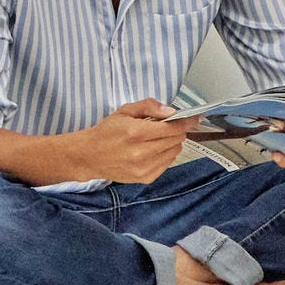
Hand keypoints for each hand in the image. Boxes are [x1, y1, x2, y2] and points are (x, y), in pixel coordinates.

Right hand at [76, 98, 193, 183]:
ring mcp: (143, 168)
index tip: (193, 118)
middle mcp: (141, 152)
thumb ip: (148, 106)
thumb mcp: (125, 111)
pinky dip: (165, 155)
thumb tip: (170, 111)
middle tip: (169, 126)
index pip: (172, 128)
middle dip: (177, 131)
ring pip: (174, 153)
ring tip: (158, 139)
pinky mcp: (144, 178)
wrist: (90, 156)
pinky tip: (154, 150)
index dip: (186, 122)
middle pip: (176, 140)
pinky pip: (166, 164)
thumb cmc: (107, 132)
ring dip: (171, 143)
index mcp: (136, 132)